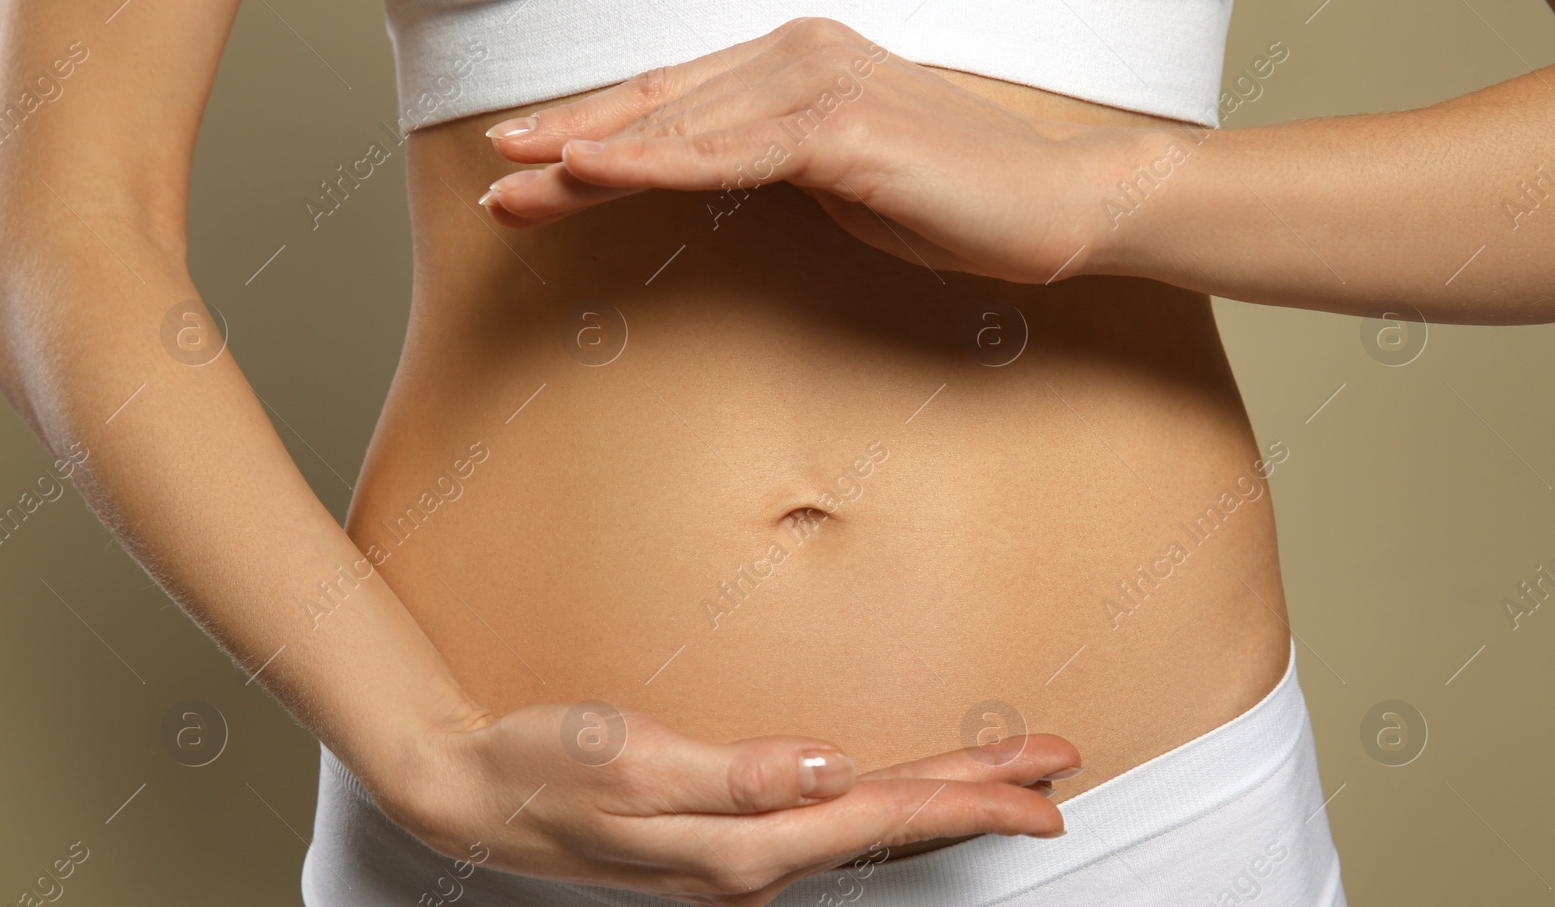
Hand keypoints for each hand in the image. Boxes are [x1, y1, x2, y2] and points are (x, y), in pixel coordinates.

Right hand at [383, 699, 1080, 906]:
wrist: (477, 796)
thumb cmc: (544, 769)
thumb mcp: (629, 764)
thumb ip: (732, 772)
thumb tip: (829, 767)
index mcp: (744, 844)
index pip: (885, 817)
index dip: (973, 800)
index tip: (1048, 788)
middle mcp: (755, 860)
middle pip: (894, 826)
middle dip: (982, 799)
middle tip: (1058, 772)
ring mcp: (741, 855)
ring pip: (870, 826)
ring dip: (944, 801)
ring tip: (1006, 778)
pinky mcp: (727, 837)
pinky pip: (835, 824)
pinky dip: (890, 804)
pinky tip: (901, 793)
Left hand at [478, 17, 1127, 283]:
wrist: (1057, 202)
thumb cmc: (954, 196)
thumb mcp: (840, 174)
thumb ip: (772, 160)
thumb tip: (712, 172)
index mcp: (794, 62)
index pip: (675, 101)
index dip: (597, 129)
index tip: (533, 165)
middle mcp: (797, 55)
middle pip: (660, 107)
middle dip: (570, 146)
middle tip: (497, 179)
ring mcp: (818, 84)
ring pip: (679, 128)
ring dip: (589, 159)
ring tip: (517, 185)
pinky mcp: (839, 129)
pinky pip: (725, 156)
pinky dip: (651, 164)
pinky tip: (590, 172)